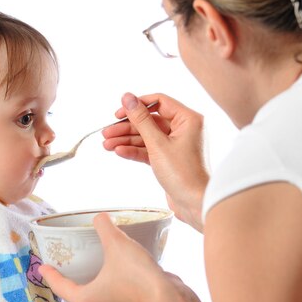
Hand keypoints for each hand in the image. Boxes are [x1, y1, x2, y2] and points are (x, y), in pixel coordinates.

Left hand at [40, 213, 170, 301]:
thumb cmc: (138, 276)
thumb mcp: (117, 244)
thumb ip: (104, 227)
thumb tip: (100, 218)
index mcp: (87, 300)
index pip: (61, 287)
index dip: (51, 275)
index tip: (43, 269)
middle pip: (83, 296)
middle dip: (81, 282)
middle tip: (80, 268)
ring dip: (104, 291)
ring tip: (109, 274)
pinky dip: (124, 297)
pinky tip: (132, 283)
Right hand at [103, 93, 208, 230]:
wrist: (195, 204)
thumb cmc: (184, 174)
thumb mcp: (157, 144)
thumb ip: (140, 119)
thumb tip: (127, 97)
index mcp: (188, 119)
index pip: (158, 102)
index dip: (137, 105)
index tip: (118, 112)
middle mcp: (184, 129)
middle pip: (149, 120)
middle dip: (126, 127)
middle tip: (106, 132)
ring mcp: (176, 144)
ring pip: (147, 136)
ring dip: (126, 140)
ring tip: (107, 145)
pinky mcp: (169, 159)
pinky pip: (149, 149)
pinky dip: (134, 150)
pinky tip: (119, 151)